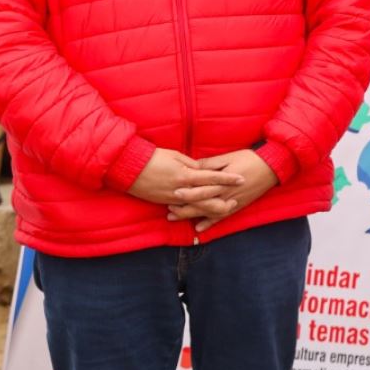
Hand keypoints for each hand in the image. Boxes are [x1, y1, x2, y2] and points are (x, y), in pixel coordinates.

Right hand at [128, 148, 244, 207]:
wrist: (127, 168)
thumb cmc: (153, 158)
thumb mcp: (175, 156)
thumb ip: (192, 165)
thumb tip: (204, 169)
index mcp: (185, 175)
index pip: (212, 177)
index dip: (228, 178)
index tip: (241, 178)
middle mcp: (181, 189)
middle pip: (207, 199)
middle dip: (224, 201)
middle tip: (237, 199)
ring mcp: (173, 198)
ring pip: (197, 207)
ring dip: (212, 209)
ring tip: (225, 207)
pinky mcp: (165, 203)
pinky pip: (184, 210)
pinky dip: (195, 212)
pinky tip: (205, 213)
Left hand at [168, 149, 277, 232]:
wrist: (272, 166)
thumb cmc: (249, 158)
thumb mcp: (228, 157)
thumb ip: (210, 164)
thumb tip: (193, 167)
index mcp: (222, 181)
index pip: (201, 189)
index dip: (186, 192)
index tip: (171, 193)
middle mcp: (226, 194)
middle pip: (202, 203)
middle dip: (184, 207)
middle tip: (168, 209)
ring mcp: (232, 201)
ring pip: (209, 212)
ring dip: (192, 216)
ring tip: (175, 217)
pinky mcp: (238, 205)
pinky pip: (222, 217)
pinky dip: (210, 223)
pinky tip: (199, 228)